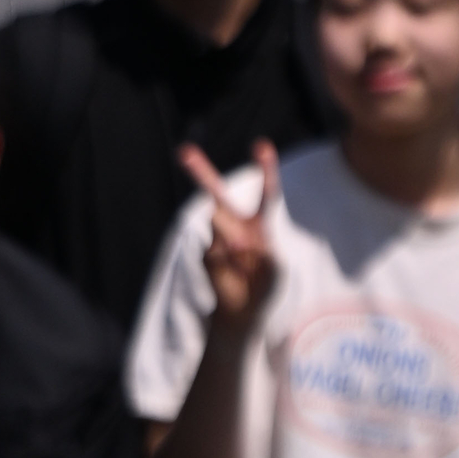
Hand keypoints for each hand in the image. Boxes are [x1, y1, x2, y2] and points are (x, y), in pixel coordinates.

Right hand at [180, 144, 282, 331]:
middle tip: (184, 151)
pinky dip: (228, 263)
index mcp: (260, 225)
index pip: (266, 194)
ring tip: (244, 259)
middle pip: (218, 195)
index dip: (265, 170)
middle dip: (201, 172)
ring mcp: (219, 238)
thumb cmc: (266, 286)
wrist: (243, 311)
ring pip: (219, 222)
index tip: (261, 145)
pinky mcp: (209, 253)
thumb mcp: (274, 270)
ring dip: (232, 235)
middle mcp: (237, 226)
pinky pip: (216, 251)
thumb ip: (258, 251)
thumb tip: (231, 241)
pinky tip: (234, 275)